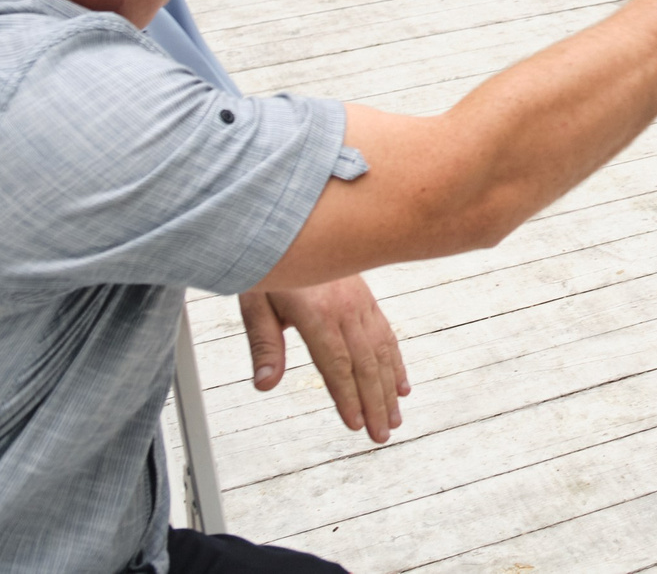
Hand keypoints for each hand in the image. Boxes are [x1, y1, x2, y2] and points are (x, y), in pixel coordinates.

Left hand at [240, 276, 409, 444]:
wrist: (292, 221)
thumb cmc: (269, 262)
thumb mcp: (254, 301)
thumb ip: (263, 344)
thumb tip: (265, 385)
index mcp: (316, 311)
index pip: (336, 363)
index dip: (347, 396)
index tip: (356, 424)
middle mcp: (345, 307)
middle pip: (365, 362)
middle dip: (375, 402)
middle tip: (382, 435)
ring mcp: (359, 301)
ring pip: (380, 350)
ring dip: (389, 387)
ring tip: (396, 418)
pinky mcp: (365, 298)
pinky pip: (385, 332)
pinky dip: (396, 361)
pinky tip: (401, 384)